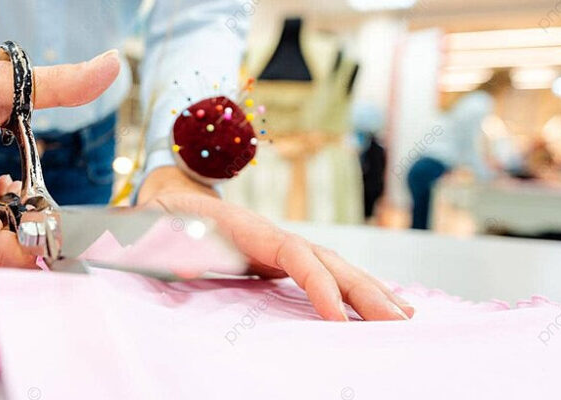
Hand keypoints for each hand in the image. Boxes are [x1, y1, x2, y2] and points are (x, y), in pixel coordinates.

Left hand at [138, 166, 413, 320]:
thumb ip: (167, 242)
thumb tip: (189, 265)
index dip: (319, 284)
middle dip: (366, 291)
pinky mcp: (283, 263)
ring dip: (371, 292)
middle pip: (330, 261)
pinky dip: (355, 292)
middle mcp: (276, 237)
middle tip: (399, 323)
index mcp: (249, 230)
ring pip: (337, 268)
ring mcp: (284, 249)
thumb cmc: (162, 217)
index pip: (296, 255)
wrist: (172, 201)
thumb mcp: (155, 225)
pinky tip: (379, 310)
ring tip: (405, 319)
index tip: (337, 317)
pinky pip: (327, 277)